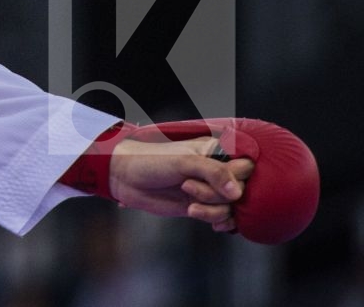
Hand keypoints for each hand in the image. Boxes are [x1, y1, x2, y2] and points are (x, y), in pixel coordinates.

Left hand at [108, 135, 254, 232]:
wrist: (125, 178)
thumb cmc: (151, 160)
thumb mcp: (183, 162)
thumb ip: (213, 173)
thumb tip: (237, 193)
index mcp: (214, 151)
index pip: (246, 166)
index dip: (237, 177)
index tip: (218, 181)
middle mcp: (215, 170)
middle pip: (241, 189)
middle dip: (218, 194)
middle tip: (188, 187)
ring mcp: (209, 189)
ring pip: (232, 206)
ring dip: (214, 209)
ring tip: (189, 205)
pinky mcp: (202, 205)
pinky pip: (223, 216)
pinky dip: (219, 220)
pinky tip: (208, 222)